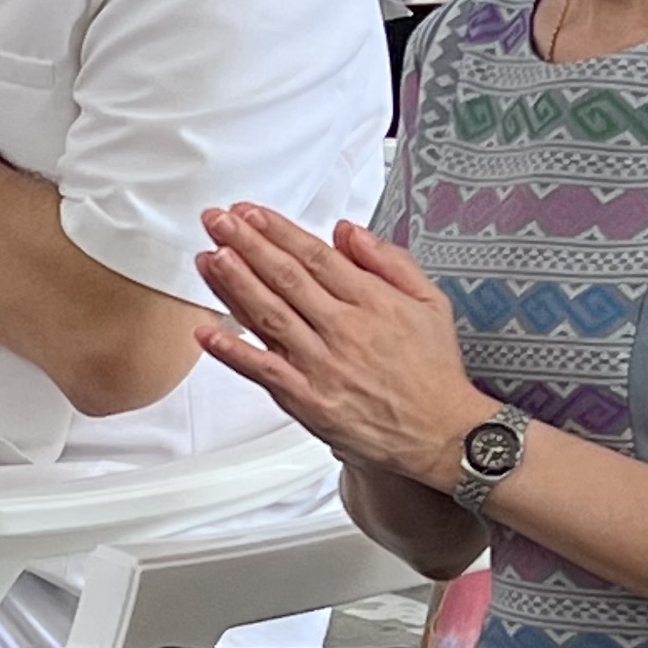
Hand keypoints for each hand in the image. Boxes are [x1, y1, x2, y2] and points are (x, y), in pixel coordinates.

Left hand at [189, 205, 490, 487]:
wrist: (442, 433)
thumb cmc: (433, 371)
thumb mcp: (430, 302)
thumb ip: (390, 261)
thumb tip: (347, 231)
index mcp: (372, 301)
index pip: (316, 256)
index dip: (278, 231)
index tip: (251, 213)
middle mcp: (344, 329)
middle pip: (286, 278)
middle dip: (247, 245)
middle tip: (217, 221)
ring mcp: (323, 365)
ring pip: (270, 316)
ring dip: (234, 284)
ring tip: (209, 257)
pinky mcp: (309, 400)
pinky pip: (264, 370)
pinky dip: (232, 351)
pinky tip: (206, 332)